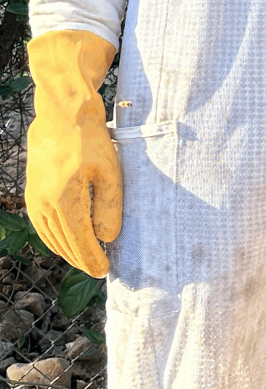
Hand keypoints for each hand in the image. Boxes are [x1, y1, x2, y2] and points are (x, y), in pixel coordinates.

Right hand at [25, 30, 120, 277]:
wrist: (61, 116)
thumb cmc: (91, 141)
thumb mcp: (110, 172)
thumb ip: (109, 206)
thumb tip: (107, 238)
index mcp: (65, 201)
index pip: (80, 241)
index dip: (92, 259)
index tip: (104, 271)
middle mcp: (45, 205)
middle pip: (63, 243)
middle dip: (81, 259)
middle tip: (97, 269)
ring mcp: (35, 200)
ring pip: (51, 237)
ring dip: (67, 251)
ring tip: (86, 258)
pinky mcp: (32, 193)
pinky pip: (43, 226)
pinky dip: (55, 238)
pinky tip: (67, 240)